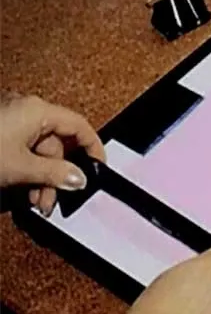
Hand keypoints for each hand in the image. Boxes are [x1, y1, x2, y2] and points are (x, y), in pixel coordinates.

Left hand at [0, 94, 104, 213]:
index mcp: (38, 111)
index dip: (93, 147)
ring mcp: (14, 121)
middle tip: (52, 200)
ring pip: (41, 151)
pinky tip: (23, 190)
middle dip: (57, 176)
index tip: (99, 167)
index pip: (80, 126)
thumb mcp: (20, 167)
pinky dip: (28, 171)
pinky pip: (26, 151)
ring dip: (42, 179)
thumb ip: (56, 173)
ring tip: (35, 201)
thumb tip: (80, 178)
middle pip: (58, 144)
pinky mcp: (2, 133)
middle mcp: (28, 112)